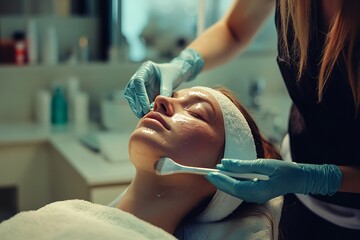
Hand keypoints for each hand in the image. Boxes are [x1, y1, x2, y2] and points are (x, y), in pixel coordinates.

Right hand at [124, 49, 203, 117]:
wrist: (174, 73)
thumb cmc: (172, 74)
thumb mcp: (170, 81)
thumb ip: (165, 90)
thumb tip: (158, 104)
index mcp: (146, 68)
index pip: (138, 81)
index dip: (140, 94)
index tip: (146, 106)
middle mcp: (139, 75)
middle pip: (131, 89)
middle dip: (137, 102)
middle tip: (143, 113)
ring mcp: (138, 83)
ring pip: (131, 95)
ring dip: (135, 106)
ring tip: (142, 115)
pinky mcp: (140, 90)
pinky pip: (135, 99)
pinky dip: (138, 107)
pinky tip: (143, 114)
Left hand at [205, 159, 341, 203]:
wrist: (298, 179)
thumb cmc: (284, 170)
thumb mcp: (264, 164)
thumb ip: (244, 165)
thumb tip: (226, 163)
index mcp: (258, 191)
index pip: (235, 187)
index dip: (222, 180)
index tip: (211, 172)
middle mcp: (255, 197)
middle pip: (232, 191)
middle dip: (218, 182)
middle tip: (206, 173)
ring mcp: (255, 197)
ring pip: (234, 191)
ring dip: (223, 182)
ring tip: (212, 173)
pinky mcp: (255, 193)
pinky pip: (239, 189)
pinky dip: (230, 183)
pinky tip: (225, 176)